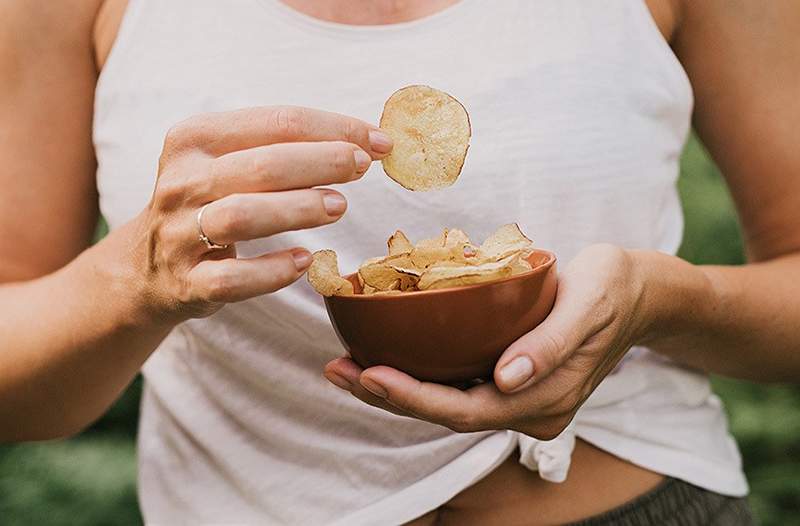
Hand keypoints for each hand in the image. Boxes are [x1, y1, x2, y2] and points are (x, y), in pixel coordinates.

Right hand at [129, 106, 392, 321]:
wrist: (146, 266)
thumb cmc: (209, 203)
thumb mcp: (228, 163)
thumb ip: (283, 149)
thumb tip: (362, 143)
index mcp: (194, 139)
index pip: (276, 121)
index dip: (334, 128)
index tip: (378, 141)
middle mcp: (182, 181)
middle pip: (262, 165)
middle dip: (321, 162)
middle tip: (361, 167)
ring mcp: (179, 234)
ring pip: (243, 216)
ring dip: (298, 209)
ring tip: (339, 206)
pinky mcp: (186, 283)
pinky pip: (232, 279)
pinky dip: (273, 271)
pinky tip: (306, 261)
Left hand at [325, 244, 656, 438]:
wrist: (640, 294)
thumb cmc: (613, 289)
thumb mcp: (589, 304)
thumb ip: (550, 346)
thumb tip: (505, 378)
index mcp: (545, 400)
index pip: (466, 410)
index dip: (413, 397)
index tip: (368, 373)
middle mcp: (527, 409)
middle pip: (445, 412)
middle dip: (387, 396)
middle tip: (336, 369)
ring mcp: (518, 398)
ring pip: (445, 402)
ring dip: (394, 387)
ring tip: (344, 366)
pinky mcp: (510, 380)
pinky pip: (456, 385)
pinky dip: (417, 374)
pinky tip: (385, 356)